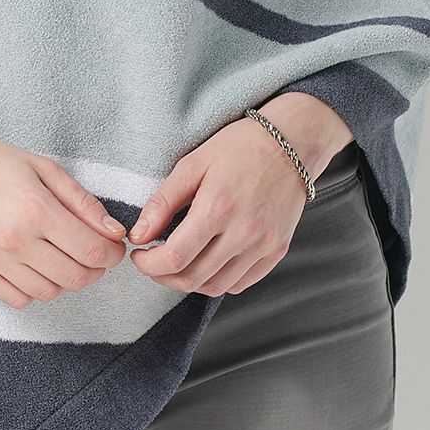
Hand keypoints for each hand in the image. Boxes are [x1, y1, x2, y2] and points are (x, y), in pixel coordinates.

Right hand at [0, 130, 129, 307]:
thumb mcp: (42, 168)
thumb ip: (82, 201)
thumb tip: (115, 232)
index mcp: (36, 209)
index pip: (92, 251)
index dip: (112, 255)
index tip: (113, 248)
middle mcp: (15, 239)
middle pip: (76, 278)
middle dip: (94, 270)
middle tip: (92, 255)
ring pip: (49, 293)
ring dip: (64, 280)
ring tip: (61, 257)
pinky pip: (18, 300)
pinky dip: (34, 290)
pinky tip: (33, 266)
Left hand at [125, 111, 322, 296]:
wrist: (290, 144)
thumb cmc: (239, 148)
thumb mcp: (193, 164)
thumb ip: (162, 202)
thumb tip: (138, 235)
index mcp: (218, 208)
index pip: (175, 258)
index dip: (148, 264)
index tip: (139, 255)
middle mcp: (244, 233)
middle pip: (193, 279)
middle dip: (163, 276)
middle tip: (153, 262)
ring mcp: (264, 245)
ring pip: (216, 286)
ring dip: (189, 282)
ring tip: (177, 263)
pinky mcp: (277, 250)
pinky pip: (241, 283)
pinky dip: (218, 281)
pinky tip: (207, 262)